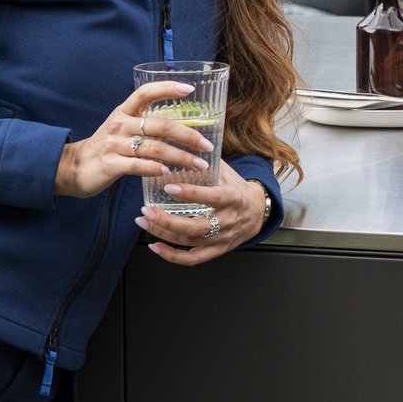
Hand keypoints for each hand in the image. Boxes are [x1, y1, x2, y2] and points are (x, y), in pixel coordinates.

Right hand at [54, 80, 214, 198]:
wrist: (73, 168)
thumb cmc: (107, 147)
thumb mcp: (122, 128)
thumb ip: (145, 124)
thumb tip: (182, 127)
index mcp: (124, 112)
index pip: (146, 92)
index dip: (168, 88)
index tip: (191, 89)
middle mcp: (120, 124)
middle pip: (161, 125)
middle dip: (188, 135)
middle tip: (207, 146)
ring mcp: (115, 144)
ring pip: (155, 147)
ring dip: (181, 157)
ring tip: (198, 165)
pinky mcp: (111, 164)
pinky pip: (139, 165)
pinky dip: (156, 168)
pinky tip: (168, 172)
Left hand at [136, 161, 267, 264]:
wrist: (258, 212)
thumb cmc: (238, 189)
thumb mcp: (228, 173)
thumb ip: (208, 161)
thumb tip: (184, 142)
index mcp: (233, 198)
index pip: (211, 197)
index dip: (190, 193)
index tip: (169, 187)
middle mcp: (227, 221)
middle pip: (196, 227)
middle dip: (168, 220)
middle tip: (147, 210)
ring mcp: (222, 238)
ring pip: (190, 241)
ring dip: (163, 233)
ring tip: (144, 222)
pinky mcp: (216, 251)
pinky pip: (192, 259)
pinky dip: (171, 256)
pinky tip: (155, 245)